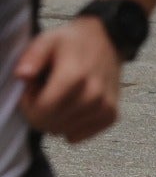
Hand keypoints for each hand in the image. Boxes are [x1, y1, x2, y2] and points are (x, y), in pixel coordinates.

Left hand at [14, 19, 123, 142]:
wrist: (108, 40)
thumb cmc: (72, 42)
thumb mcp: (47, 40)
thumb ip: (32, 57)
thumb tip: (22, 76)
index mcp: (76, 77)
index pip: (42, 112)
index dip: (28, 105)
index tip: (32, 89)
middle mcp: (94, 95)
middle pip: (52, 124)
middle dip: (40, 112)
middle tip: (45, 92)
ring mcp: (105, 106)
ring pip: (64, 132)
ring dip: (56, 120)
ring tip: (60, 97)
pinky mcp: (111, 115)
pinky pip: (79, 136)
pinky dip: (69, 127)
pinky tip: (70, 110)